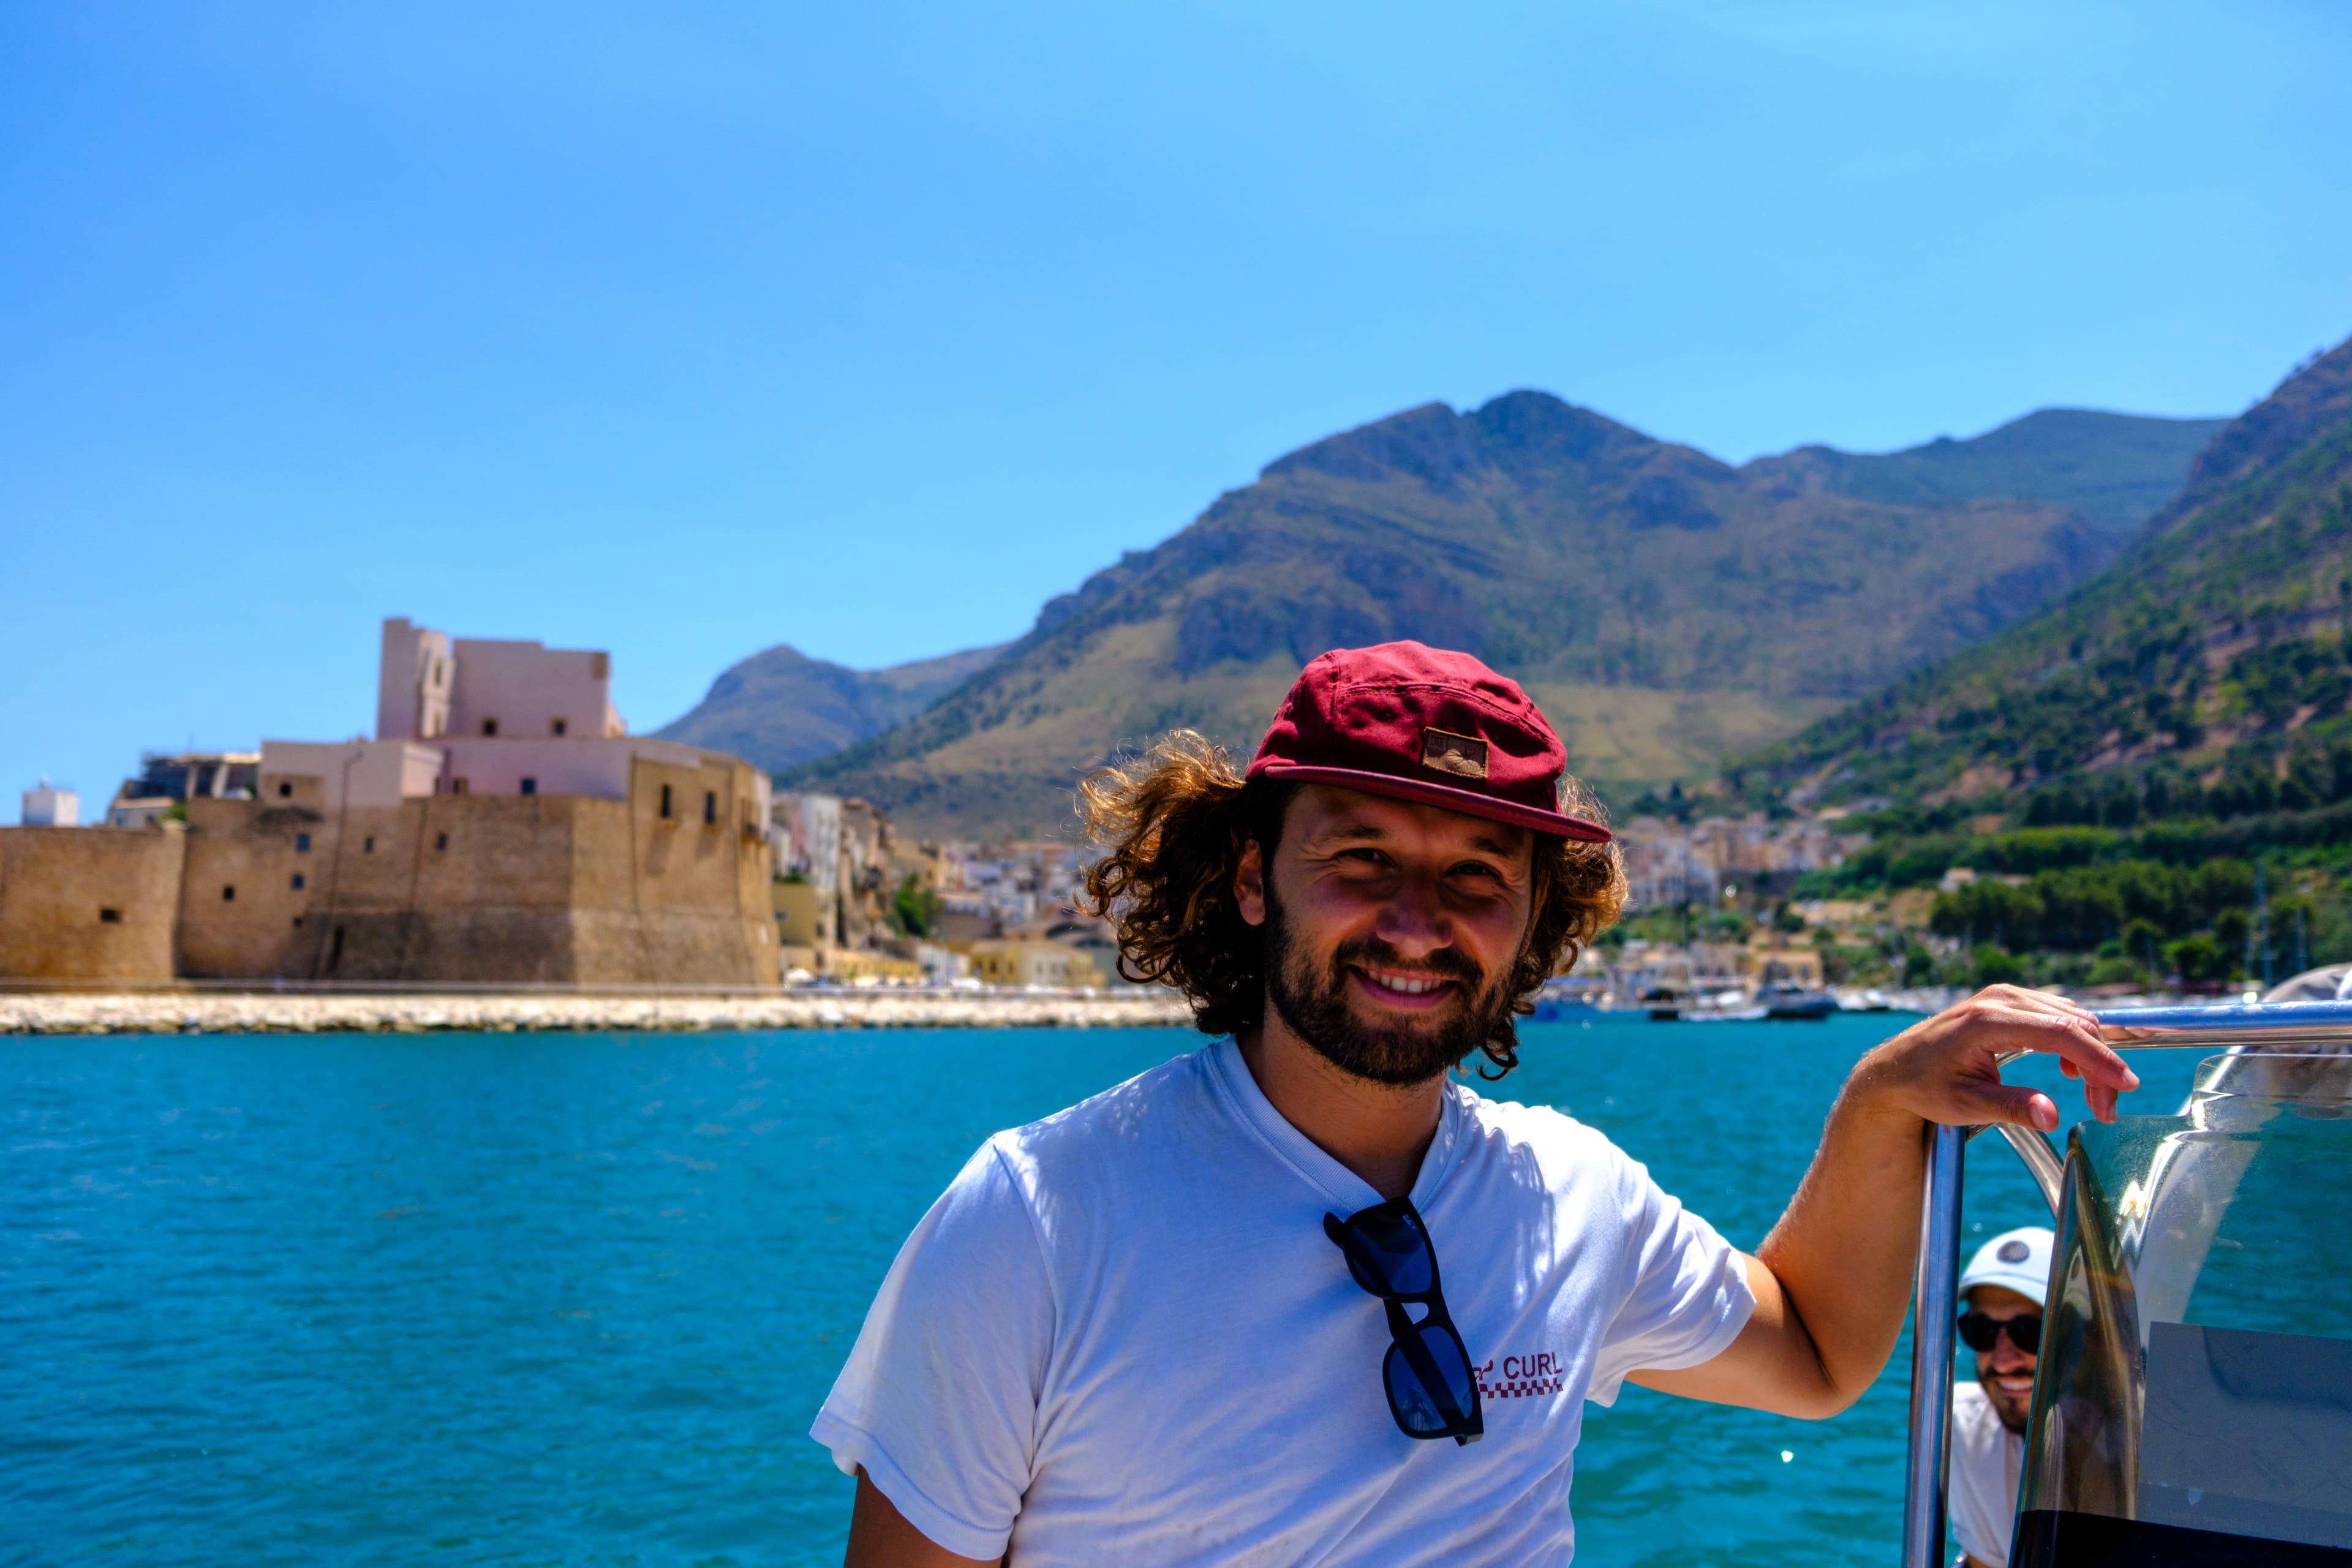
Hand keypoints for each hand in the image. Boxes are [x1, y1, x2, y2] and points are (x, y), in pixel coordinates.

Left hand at [1849, 985, 2140, 1132]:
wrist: (1894, 1070)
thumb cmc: (1925, 1087)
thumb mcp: (1964, 1105)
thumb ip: (2011, 1108)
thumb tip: (2052, 1116)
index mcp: (1987, 1021)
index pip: (2061, 1033)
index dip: (2099, 1060)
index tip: (2125, 1086)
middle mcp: (1999, 1000)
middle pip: (2074, 1025)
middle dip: (2100, 1067)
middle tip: (2106, 1110)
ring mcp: (2004, 996)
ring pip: (2071, 1019)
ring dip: (2091, 1057)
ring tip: (2093, 1098)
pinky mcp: (2008, 1002)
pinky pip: (2057, 1017)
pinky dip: (2074, 1044)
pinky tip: (2068, 1073)